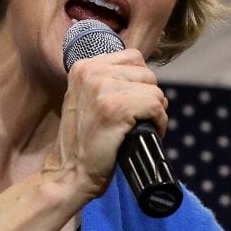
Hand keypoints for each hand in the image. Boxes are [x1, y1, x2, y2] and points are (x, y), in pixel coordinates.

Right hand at [48, 48, 167, 200]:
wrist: (71, 172)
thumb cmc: (84, 140)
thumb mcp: (86, 98)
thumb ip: (107, 80)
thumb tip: (145, 73)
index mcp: (83, 66)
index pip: (134, 57)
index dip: (139, 82)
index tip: (130, 102)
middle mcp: (91, 72)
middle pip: (147, 74)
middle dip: (148, 97)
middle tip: (135, 119)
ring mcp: (103, 89)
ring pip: (155, 91)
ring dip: (154, 112)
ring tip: (137, 127)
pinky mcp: (116, 109)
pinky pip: (156, 106)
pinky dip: (159, 123)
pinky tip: (145, 134)